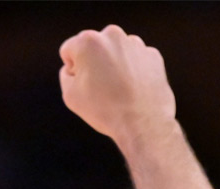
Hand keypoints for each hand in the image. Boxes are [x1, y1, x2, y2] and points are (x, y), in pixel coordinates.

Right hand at [59, 25, 176, 142]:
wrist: (143, 122)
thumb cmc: (104, 109)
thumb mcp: (70, 95)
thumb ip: (66, 74)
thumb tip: (75, 67)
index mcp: (88, 41)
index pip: (70, 50)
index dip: (72, 70)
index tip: (83, 85)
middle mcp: (112, 35)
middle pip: (94, 46)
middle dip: (93, 63)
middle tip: (99, 88)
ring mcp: (135, 44)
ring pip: (116, 52)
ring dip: (113, 66)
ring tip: (117, 91)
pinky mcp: (152, 55)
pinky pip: (135, 60)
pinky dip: (132, 71)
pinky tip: (132, 90)